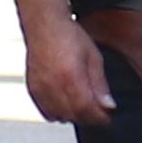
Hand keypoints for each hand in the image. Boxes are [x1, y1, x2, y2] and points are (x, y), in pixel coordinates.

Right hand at [22, 13, 114, 128]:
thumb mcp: (93, 57)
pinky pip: (47, 112)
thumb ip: (100, 84)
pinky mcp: (33, 89)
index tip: (108, 117)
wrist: (44, 25)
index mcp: (71, 77)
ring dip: (73, 116)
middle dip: (89, 117)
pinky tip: (66, 103)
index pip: (87, 110)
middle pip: (74, 116)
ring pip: (60, 117)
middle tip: (98, 112)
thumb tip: (109, 106)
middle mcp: (53, 85)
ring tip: (82, 106)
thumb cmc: (69, 36)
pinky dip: (58, 113)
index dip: (100, 117)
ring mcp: (41, 89)